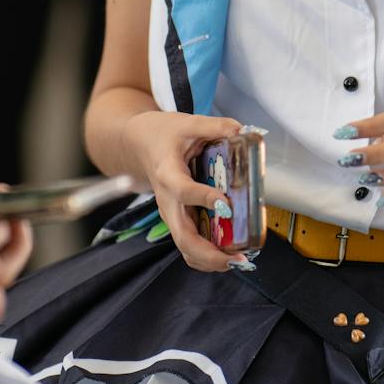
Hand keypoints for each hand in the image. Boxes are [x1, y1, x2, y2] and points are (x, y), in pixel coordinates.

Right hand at [121, 109, 247, 272]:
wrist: (138, 144)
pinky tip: (228, 253)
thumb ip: (217, 127)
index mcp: (168, 174)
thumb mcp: (189, 123)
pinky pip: (189, 246)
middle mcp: (168, 201)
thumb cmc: (162, 135)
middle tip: (236, 258)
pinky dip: (207, 256)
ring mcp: (171, 214)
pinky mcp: (177, 220)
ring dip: (210, 260)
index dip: (205, 198)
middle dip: (210, 254)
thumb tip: (244, 132)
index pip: (184, 191)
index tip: (227, 203)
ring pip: (185, 247)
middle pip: (183, 237)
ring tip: (237, 260)